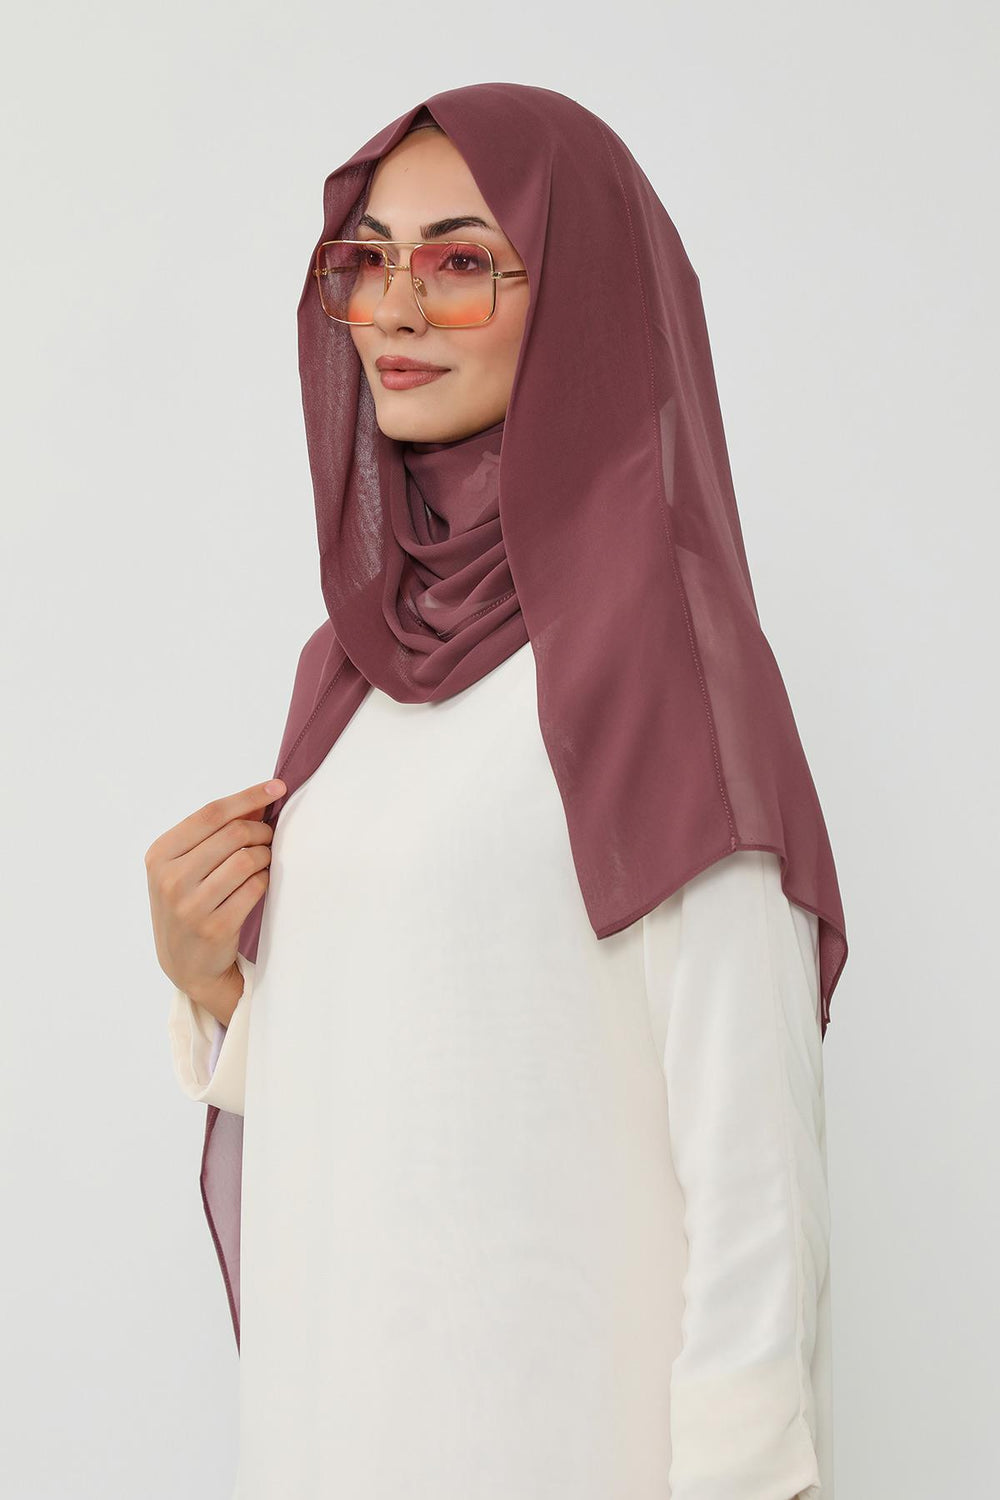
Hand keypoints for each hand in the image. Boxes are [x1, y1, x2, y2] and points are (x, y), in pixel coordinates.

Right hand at [145, 778, 284, 1025]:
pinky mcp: (214, 927)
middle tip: (269, 836)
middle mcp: (169, 878)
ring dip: (265, 855)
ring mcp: (190, 905)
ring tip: (264, 860)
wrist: (184, 963)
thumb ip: (217, 831)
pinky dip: (265, 880)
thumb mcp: (187, 864)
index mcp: (159, 855)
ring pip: (247, 859)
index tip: (277, 787)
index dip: (248, 796)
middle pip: (233, 834)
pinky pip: (255, 888)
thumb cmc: (190, 902)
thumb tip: (259, 798)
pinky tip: (260, 883)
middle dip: (261, 830)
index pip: (211, 813)